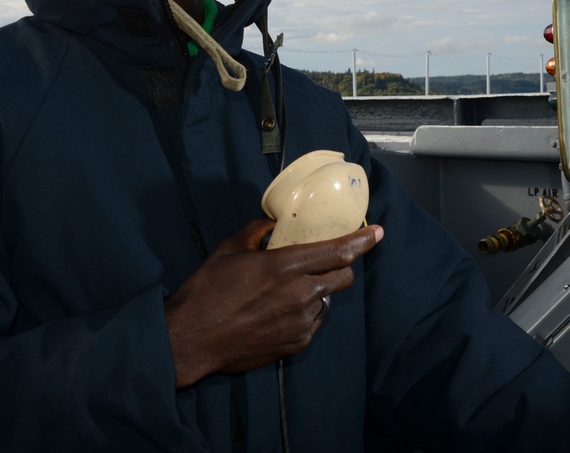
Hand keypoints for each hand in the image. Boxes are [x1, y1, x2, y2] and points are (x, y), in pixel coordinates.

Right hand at [164, 219, 382, 386]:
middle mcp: (299, 295)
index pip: (337, 252)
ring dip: (316, 291)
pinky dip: (304, 312)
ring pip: (326, 301)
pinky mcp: (295, 344)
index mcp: (284, 267)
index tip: (377, 232)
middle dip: (343, 265)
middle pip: (343, 277)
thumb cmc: (207, 290)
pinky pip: (313, 323)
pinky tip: (279, 311)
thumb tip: (273, 225)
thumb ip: (256, 232)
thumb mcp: (228, 249)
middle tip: (327, 260)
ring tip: (286, 291)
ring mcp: (300, 323)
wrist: (192, 339)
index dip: (361, 241)